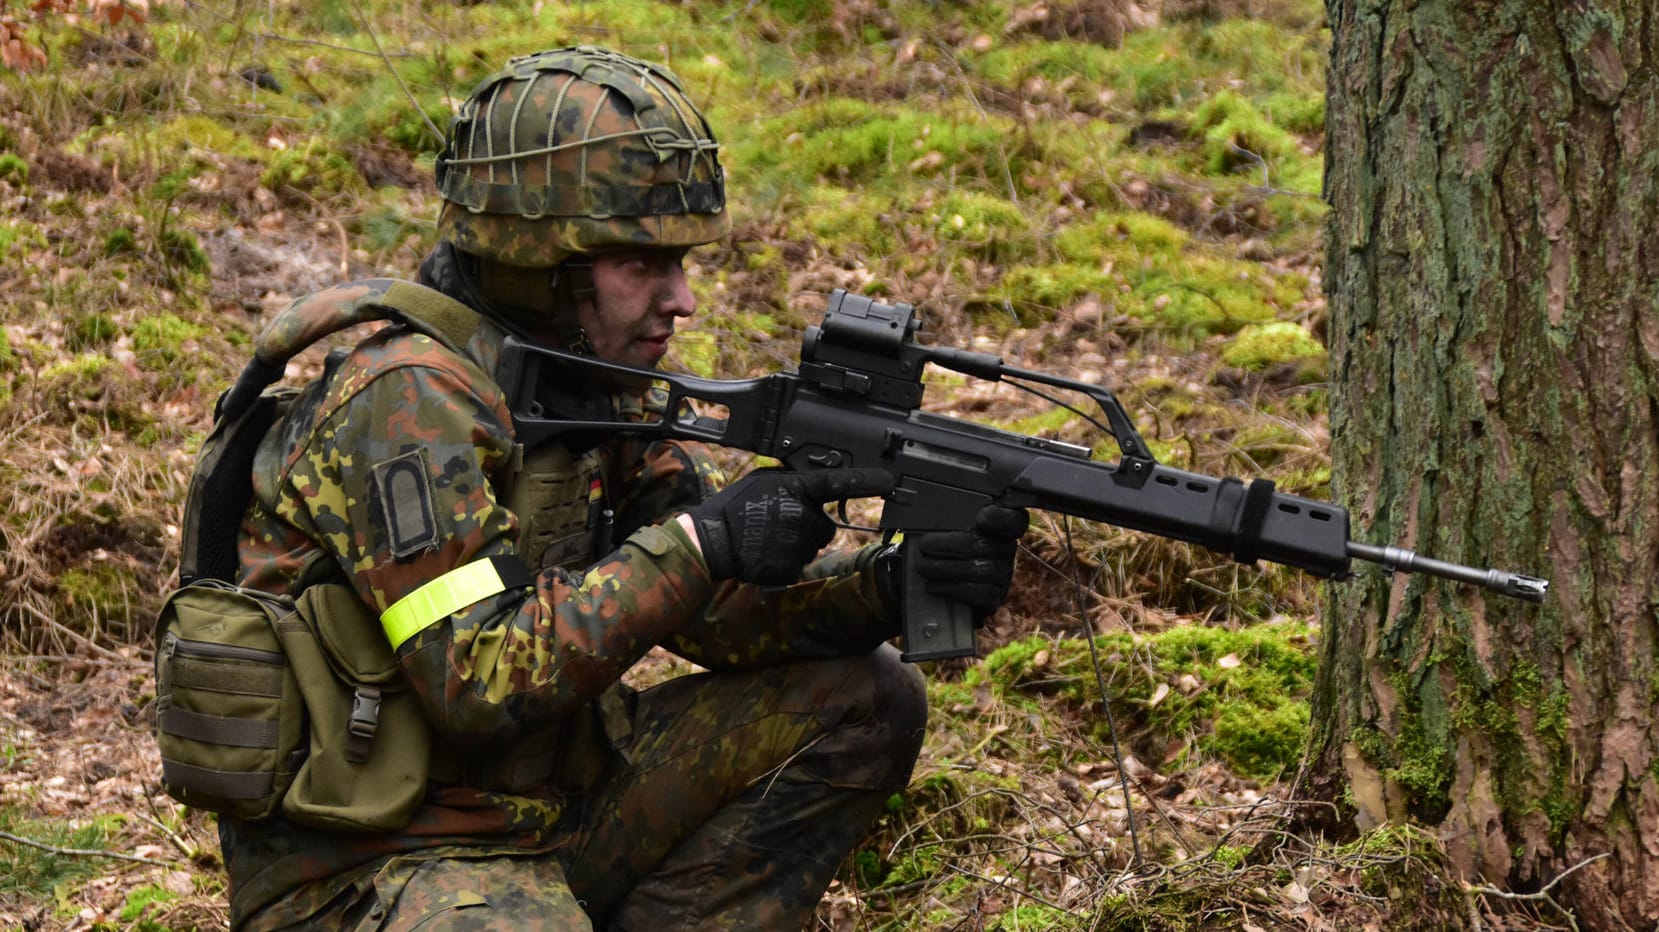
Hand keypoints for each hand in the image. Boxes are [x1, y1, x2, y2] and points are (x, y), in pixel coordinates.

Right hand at [687, 468, 894, 585]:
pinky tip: (768, 553)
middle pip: (826, 524)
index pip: (839, 482)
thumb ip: (792, 480)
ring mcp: (797, 543)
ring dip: (797, 543)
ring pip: (813, 545)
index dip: (867, 481)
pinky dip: (788, 561)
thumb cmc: (735, 507)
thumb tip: (814, 483)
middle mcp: (801, 514)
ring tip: (769, 537)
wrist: (712, 542)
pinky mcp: (792, 567)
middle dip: (808, 525)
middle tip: (779, 523)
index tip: (891, 482)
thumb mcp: (763, 480)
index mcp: (794, 488)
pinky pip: (801, 563)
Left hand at [909, 505, 1029, 618]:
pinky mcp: (995, 597)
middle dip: (947, 545)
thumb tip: (928, 515)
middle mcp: (1007, 548)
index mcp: (1000, 526)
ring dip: (944, 568)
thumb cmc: (949, 546)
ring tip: (922, 566)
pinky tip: (933, 585)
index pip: (1012, 519)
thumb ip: (950, 519)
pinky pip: (977, 593)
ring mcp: (1004, 574)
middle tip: (924, 546)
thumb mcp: (952, 527)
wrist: (950, 580)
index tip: (981, 516)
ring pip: (978, 570)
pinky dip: (951, 588)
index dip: (1000, 517)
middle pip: (981, 544)